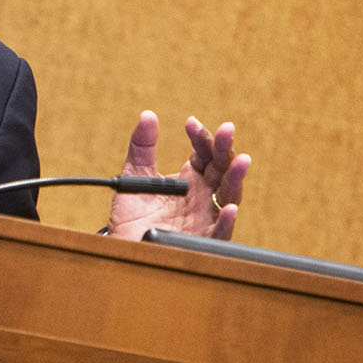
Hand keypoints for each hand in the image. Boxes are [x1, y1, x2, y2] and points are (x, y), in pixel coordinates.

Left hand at [105, 110, 249, 240]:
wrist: (122, 246)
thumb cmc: (132, 216)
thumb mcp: (134, 177)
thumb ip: (142, 148)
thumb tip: (147, 115)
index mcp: (191, 179)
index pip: (204, 153)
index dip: (201, 137)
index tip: (190, 122)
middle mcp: (202, 196)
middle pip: (222, 169)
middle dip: (225, 148)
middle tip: (227, 129)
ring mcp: (204, 217)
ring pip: (228, 195)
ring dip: (235, 178)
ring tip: (241, 160)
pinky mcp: (200, 240)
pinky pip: (218, 232)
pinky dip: (225, 220)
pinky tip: (230, 208)